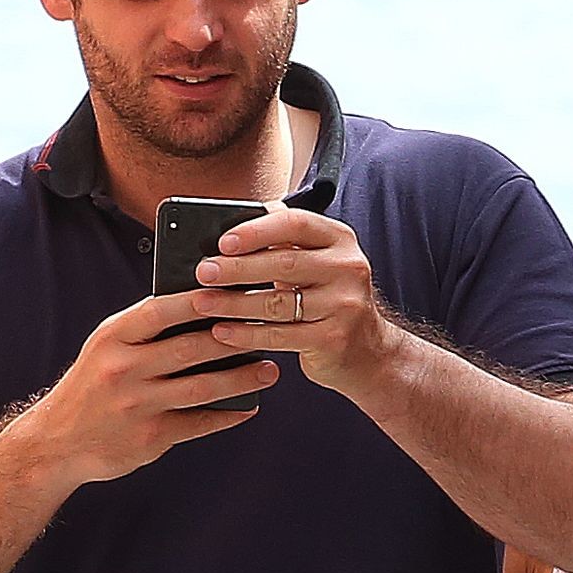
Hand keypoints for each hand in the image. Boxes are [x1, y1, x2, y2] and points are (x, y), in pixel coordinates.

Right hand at [26, 290, 278, 486]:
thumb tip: (202, 305)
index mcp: (113, 337)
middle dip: (235, 338)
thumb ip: (146, 328)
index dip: (201, 300)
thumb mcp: (107, 347)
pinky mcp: (151, 437)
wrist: (57, 441)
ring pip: (202, 388)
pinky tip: (248, 407)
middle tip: (268, 329)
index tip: (235, 289)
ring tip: (269, 370)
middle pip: (190, 348)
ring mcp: (138, 405)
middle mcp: (124, 368)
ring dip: (241, 379)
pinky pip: (199, 423)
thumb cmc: (93, 385)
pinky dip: (227, 415)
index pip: (162, 310)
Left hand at [192, 204, 405, 398]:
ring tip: (203, 303)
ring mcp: (344, 305)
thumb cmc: (331, 301)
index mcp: (340, 240)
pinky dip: (247, 334)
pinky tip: (224, 332)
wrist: (368, 352)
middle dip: (237, 268)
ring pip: (278, 302)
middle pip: (284, 263)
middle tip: (204, 272)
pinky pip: (280, 335)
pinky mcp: (333, 338)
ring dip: (234, 303)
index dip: (257, 230)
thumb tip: (233, 221)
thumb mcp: (318, 262)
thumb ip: (285, 241)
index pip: (295, 224)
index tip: (223, 242)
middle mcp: (347, 268)